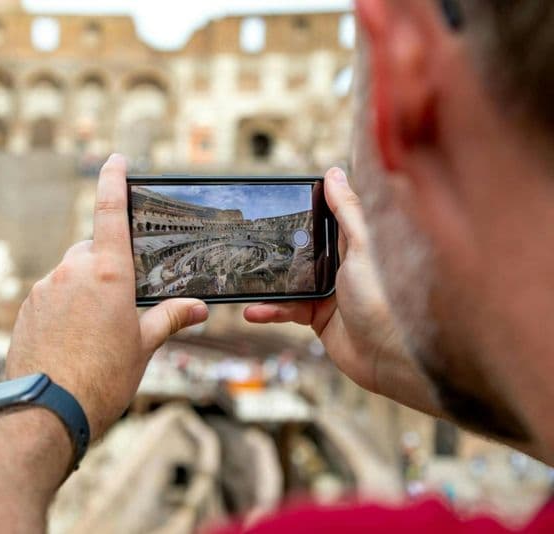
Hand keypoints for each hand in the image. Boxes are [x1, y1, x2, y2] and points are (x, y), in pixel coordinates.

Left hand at [5, 154, 209, 437]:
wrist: (47, 410)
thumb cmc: (102, 378)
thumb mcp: (143, 346)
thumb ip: (169, 318)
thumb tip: (199, 308)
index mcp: (108, 273)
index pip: (110, 211)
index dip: (113, 180)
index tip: (114, 159)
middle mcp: (72, 271)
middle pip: (92, 250)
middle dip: (107, 265)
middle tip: (121, 301)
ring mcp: (44, 288)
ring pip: (70, 274)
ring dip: (84, 289)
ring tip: (95, 332)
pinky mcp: (27, 308)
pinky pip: (51, 295)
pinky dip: (64, 306)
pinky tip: (72, 339)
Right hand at [244, 168, 441, 416]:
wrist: (389, 358)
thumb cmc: (385, 299)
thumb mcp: (363, 247)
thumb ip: (348, 211)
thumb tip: (333, 172)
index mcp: (356, 242)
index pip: (328, 216)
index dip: (306, 205)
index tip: (279, 196)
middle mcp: (342, 264)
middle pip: (302, 246)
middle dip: (277, 243)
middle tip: (248, 235)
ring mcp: (328, 291)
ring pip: (289, 279)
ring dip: (267, 281)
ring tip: (242, 277)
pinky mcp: (317, 317)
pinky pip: (287, 308)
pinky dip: (269, 309)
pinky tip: (252, 309)